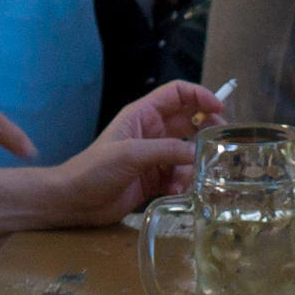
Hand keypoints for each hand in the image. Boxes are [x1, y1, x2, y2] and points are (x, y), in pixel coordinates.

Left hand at [51, 77, 228, 223]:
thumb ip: (166, 150)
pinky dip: (182, 182)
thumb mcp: (130, 154)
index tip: (220, 108)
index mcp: (142, 115)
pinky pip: (179, 175)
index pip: (177, 94)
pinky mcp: (154, 178)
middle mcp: (151, 132)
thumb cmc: (94, 169)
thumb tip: (198, 153)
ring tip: (189, 177)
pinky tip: (175, 190)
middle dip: (205, 131)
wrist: (75, 201)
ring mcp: (154, 156)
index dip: (200, 96)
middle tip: (220, 144)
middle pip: (189, 122)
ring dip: (192, 165)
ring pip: (187, 152)